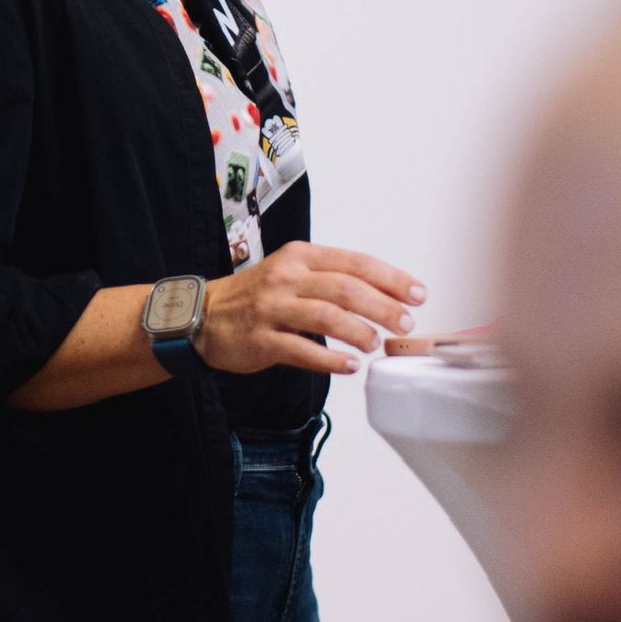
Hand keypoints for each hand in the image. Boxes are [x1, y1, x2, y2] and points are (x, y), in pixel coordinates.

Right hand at [195, 242, 426, 377]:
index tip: (417, 293)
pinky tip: (349, 366)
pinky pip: (301, 350)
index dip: (389, 278)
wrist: (203, 314)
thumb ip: (330, 279)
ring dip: (359, 332)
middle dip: (382, 306)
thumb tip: (382, 295)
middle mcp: (287, 277)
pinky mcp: (261, 339)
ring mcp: (272, 308)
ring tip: (376, 344)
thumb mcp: (292, 272)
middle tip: (404, 323)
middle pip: (344, 288)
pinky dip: (330, 360)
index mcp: (300, 255)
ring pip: (325, 316)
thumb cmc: (256, 295)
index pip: (354, 262)